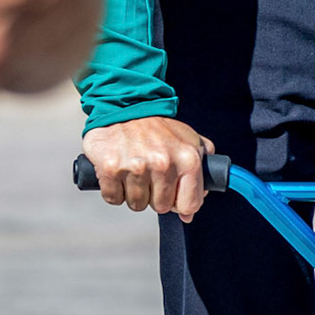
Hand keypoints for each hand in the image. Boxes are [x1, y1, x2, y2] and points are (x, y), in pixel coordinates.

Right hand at [82, 117, 214, 222]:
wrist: (124, 107)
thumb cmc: (157, 128)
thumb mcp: (190, 139)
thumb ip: (203, 169)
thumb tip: (194, 207)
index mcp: (187, 158)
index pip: (190, 204)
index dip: (180, 204)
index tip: (173, 195)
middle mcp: (163, 163)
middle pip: (161, 207)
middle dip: (155, 195)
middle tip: (150, 174)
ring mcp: (136, 167)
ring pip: (137, 205)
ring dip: (134, 192)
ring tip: (135, 170)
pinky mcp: (111, 169)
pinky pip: (114, 198)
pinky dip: (114, 190)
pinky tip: (120, 172)